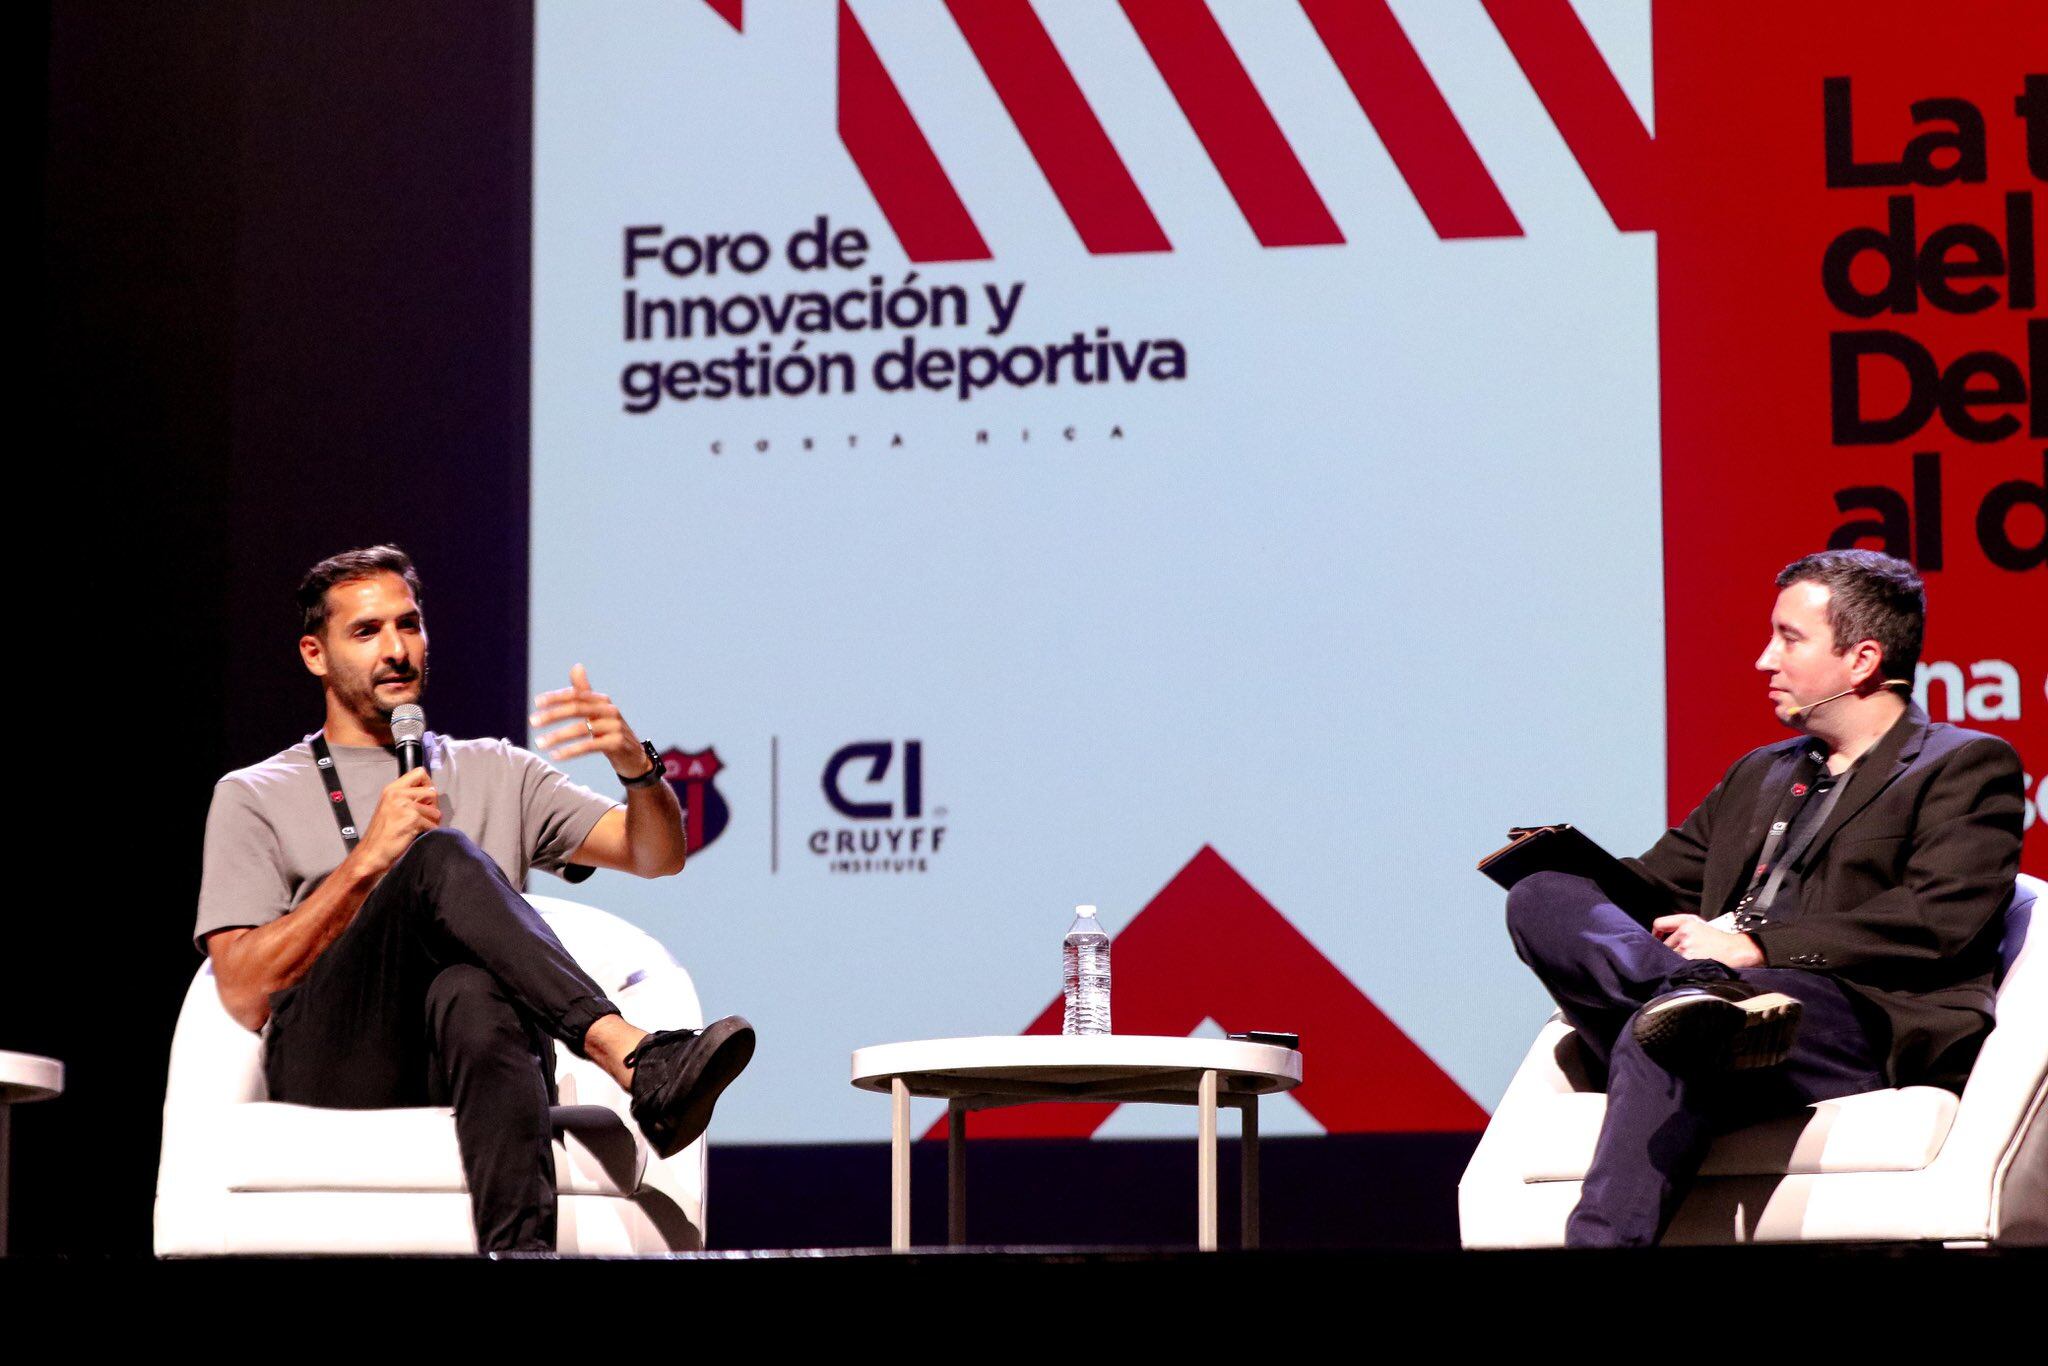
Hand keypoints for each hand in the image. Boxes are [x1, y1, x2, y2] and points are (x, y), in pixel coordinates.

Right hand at [354, 767, 441, 874]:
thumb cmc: (381, 833)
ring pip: (435, 810)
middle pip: (432, 792)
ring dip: (432, 821)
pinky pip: (433, 824)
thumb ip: (407, 797)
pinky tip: (417, 835)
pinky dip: (429, 832)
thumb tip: (430, 792)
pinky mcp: (413, 819)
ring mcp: (405, 806)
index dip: (428, 784)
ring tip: (419, 828)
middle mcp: (397, 794)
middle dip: (433, 806)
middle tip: (424, 817)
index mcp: (392, 789)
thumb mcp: (390, 807)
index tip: (425, 797)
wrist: (372, 852)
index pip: (419, 773)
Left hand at [531, 663, 651, 775]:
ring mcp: (615, 727)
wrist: (633, 756)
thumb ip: (584, 691)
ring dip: (557, 736)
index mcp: (602, 700)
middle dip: (552, 715)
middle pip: (577, 709)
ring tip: (539, 743)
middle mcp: (609, 710)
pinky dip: (570, 751)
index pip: (576, 694)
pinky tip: (555, 755)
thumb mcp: (597, 712)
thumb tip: (577, 666)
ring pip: (581, 729)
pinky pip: (589, 746)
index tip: (536, 702)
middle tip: (532, 722)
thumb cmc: (610, 732)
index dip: (556, 697)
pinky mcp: (617, 743)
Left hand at [1652, 914, 1763, 967]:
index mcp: (1687, 922)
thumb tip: (1660, 936)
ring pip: (1669, 956)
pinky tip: (1687, 968)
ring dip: (1674, 961)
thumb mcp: (1700, 924)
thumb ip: (1680, 926)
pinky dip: (1679, 968)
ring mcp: (1687, 947)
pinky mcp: (1689, 960)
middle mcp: (1685, 932)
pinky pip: (1676, 965)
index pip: (1659, 923)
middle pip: (1664, 945)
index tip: (1657, 939)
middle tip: (1679, 956)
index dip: (1655, 933)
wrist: (1735, 950)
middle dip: (1669, 951)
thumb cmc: (1718, 939)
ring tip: (1686, 962)